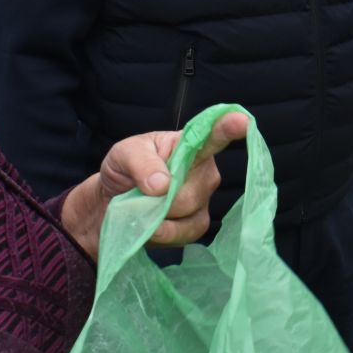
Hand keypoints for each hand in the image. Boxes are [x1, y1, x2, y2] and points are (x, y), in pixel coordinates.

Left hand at [62, 112, 249, 258]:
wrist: (111, 202)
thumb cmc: (123, 170)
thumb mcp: (122, 154)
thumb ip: (140, 163)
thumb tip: (163, 185)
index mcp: (189, 144)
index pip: (213, 134)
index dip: (229, 128)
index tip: (241, 120)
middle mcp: (204, 169)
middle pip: (193, 190)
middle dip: (162, 198)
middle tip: (141, 193)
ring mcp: (204, 198)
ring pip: (188, 212)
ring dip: (159, 216)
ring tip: (143, 208)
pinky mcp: (197, 223)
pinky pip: (186, 233)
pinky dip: (163, 233)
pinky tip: (151, 226)